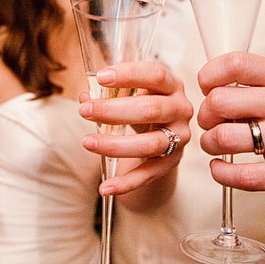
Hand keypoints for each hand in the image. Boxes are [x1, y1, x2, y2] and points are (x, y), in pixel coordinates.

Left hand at [78, 61, 192, 195]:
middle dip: (113, 110)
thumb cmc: (143, 105)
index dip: (129, 75)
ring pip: (150, 144)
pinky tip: (104, 188)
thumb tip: (85, 96)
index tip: (101, 77)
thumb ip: (109, 93)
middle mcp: (180, 108)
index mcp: (171, 85)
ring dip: (115, 145)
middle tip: (84, 111)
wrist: (164, 134)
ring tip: (87, 142)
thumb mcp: (131, 94)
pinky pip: (149, 174)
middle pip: (151, 109)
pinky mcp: (172, 161)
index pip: (155, 75)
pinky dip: (126, 183)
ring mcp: (179, 137)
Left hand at [197, 52, 264, 201]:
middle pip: (220, 102)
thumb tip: (211, 88)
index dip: (209, 75)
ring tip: (216, 146)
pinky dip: (221, 174)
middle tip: (210, 123)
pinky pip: (243, 176)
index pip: (236, 63)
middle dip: (205, 115)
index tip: (208, 89)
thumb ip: (259, 86)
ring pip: (225, 138)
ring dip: (209, 144)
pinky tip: (220, 170)